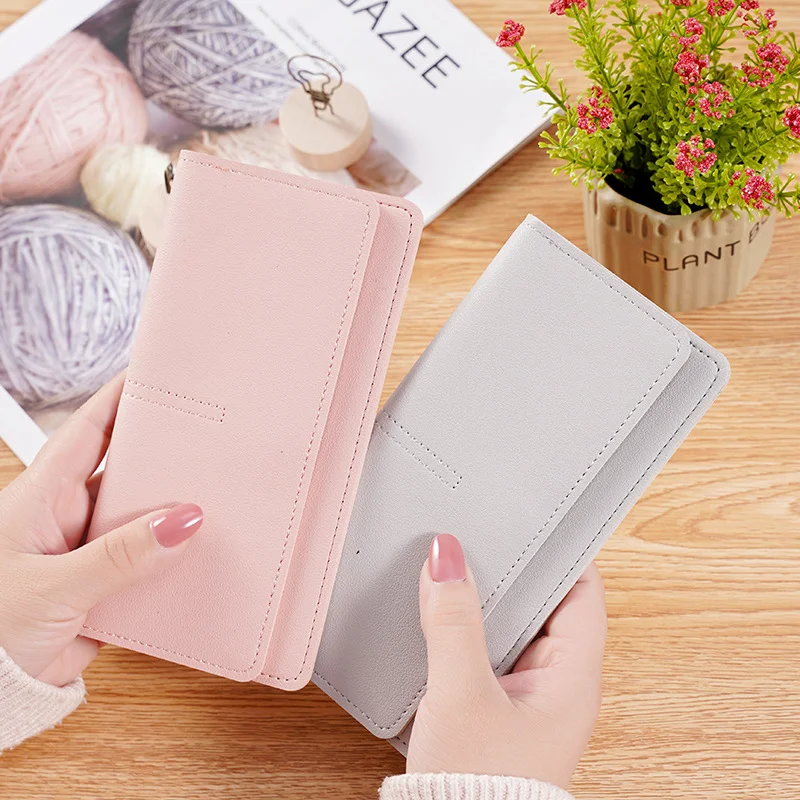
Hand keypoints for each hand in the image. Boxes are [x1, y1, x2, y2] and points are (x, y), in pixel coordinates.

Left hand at [0, 374, 202, 687]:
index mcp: (43, 498)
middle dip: (165, 455)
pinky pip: (150, 563)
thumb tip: (182, 522)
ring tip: (216, 501)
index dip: (122, 398)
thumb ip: (120, 556)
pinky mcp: (106, 588)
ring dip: (175, 515)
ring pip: (144, 518)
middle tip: (209, 441)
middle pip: (128, 470)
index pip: (89, 431)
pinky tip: (200, 558)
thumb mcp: (53, 585)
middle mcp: (69, 518)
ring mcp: (90, 552)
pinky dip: (175, 561)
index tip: (158, 375)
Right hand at [407, 534, 605, 787]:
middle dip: (514, 570)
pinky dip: (470, 628)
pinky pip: (490, 651)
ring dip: (487, 600)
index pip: (582, 593)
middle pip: (546, 604)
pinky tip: (443, 615)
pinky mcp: (498, 708)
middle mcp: (557, 683)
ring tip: (457, 566)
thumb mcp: (461, 693)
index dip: (560, 553)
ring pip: (515, 628)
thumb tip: (446, 556)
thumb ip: (453, 622)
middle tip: (481, 535)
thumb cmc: (479, 788)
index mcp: (572, 676)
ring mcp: (527, 696)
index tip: (531, 518)